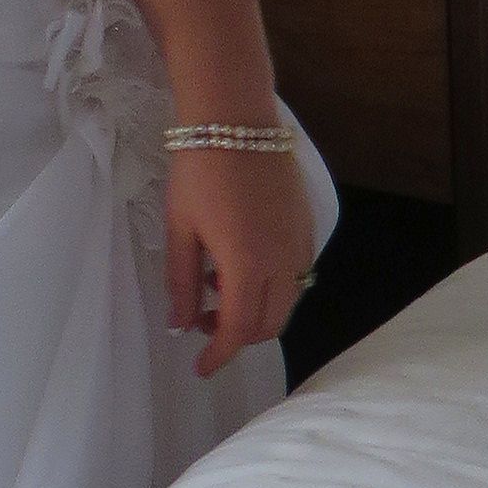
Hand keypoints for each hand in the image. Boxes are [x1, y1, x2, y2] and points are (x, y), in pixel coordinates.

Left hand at [165, 146, 319, 377]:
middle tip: (201, 321)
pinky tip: (240, 264)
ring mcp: (301, 245)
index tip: (200, 369)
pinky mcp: (308, 228)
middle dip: (235, 336)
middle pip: (267, 325)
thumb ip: (181, 282)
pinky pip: (296, 276)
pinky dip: (270, 287)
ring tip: (215, 286)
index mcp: (247, 266)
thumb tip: (179, 324)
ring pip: (286, 303)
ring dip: (253, 311)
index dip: (218, 356)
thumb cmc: (199, 171)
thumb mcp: (180, 228)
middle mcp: (283, 262)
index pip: (237, 331)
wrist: (235, 118)